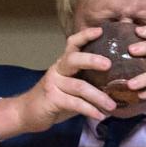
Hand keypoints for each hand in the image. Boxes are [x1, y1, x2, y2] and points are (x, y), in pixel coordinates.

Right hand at [0, 27, 116, 137]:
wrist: (28, 113)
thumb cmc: (56, 98)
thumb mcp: (71, 86)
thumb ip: (88, 81)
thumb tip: (117, 83)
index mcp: (64, 64)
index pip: (73, 44)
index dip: (85, 36)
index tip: (100, 31)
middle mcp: (58, 70)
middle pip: (74, 60)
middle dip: (92, 60)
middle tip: (109, 64)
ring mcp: (54, 84)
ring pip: (79, 86)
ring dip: (99, 97)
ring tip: (112, 106)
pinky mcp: (52, 100)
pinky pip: (75, 103)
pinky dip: (89, 110)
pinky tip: (100, 116)